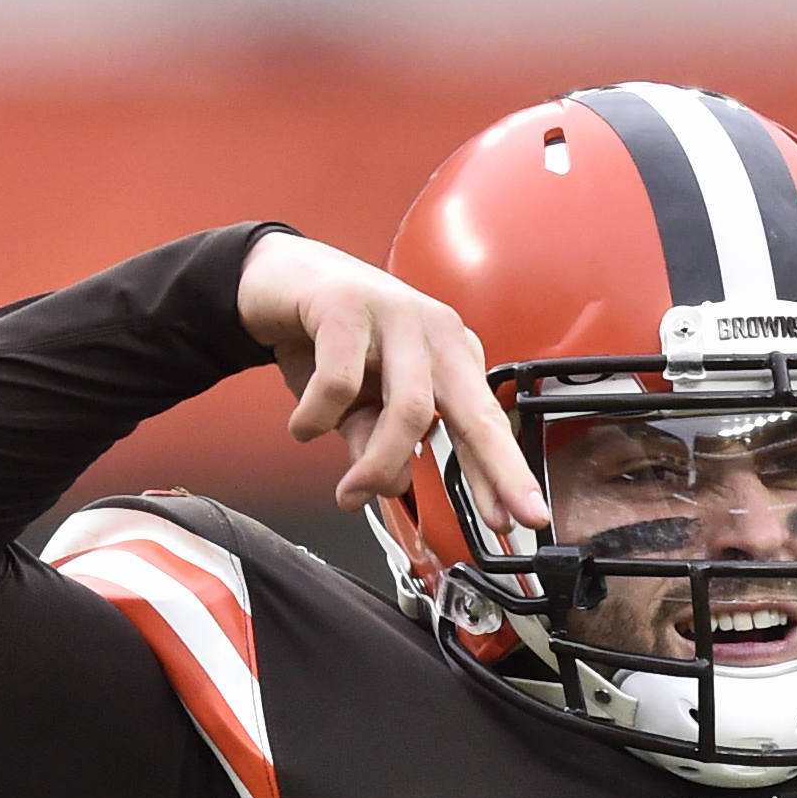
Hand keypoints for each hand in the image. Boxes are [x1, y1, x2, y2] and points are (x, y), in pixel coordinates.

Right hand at [235, 229, 547, 531]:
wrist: (276, 276)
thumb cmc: (328, 341)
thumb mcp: (359, 404)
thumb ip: (377, 441)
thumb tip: (390, 485)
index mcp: (450, 355)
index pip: (485, 423)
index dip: (503, 475)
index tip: (520, 519)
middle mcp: (435, 332)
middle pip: (475, 412)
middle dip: (496, 470)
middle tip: (503, 521)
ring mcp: (397, 314)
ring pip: (409, 410)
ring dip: (379, 464)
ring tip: (350, 492)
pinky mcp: (348, 305)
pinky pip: (340, 384)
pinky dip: (317, 419)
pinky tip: (303, 427)